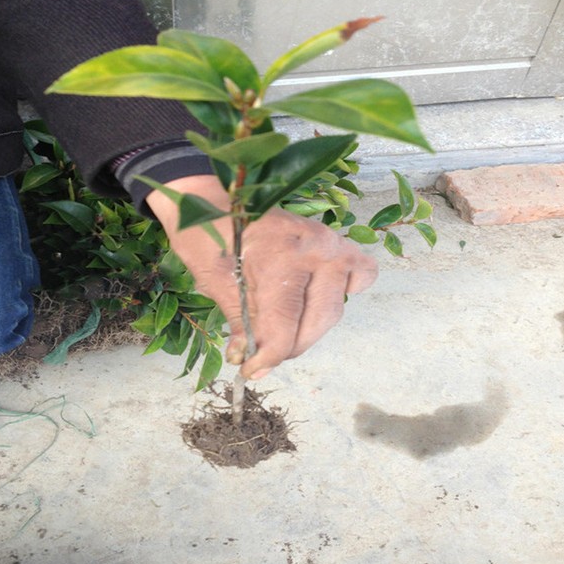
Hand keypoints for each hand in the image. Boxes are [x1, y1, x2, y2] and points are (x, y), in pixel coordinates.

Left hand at [147, 175, 377, 378]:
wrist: (209, 193)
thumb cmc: (204, 234)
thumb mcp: (214, 283)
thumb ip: (241, 324)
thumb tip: (251, 361)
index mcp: (277, 260)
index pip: (283, 330)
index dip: (266, 358)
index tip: (250, 370)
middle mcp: (312, 250)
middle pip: (314, 323)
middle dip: (287, 347)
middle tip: (262, 353)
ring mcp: (328, 243)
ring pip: (333, 308)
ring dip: (310, 327)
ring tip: (282, 329)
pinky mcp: (333, 241)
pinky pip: (359, 273)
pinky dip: (344, 290)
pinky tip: (316, 295)